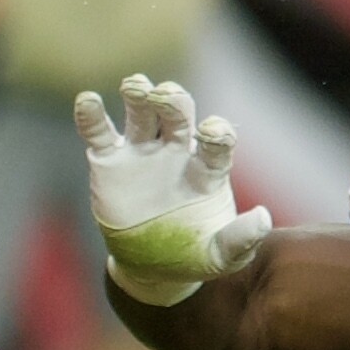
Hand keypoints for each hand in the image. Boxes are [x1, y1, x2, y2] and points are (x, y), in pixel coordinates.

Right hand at [73, 75, 270, 303]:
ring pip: (143, 113)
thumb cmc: (193, 254)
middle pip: (178, 115)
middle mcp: (177, 152)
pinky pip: (100, 133)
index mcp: (208, 169)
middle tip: (164, 96)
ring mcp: (142, 153)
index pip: (216, 142)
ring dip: (140, 95)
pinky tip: (87, 100)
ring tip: (135, 85)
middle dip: (173, 102)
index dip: (216, 133)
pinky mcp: (109, 161)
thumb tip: (262, 217)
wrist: (149, 265)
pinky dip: (91, 116)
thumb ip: (240, 239)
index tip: (212, 130)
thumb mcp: (221, 257)